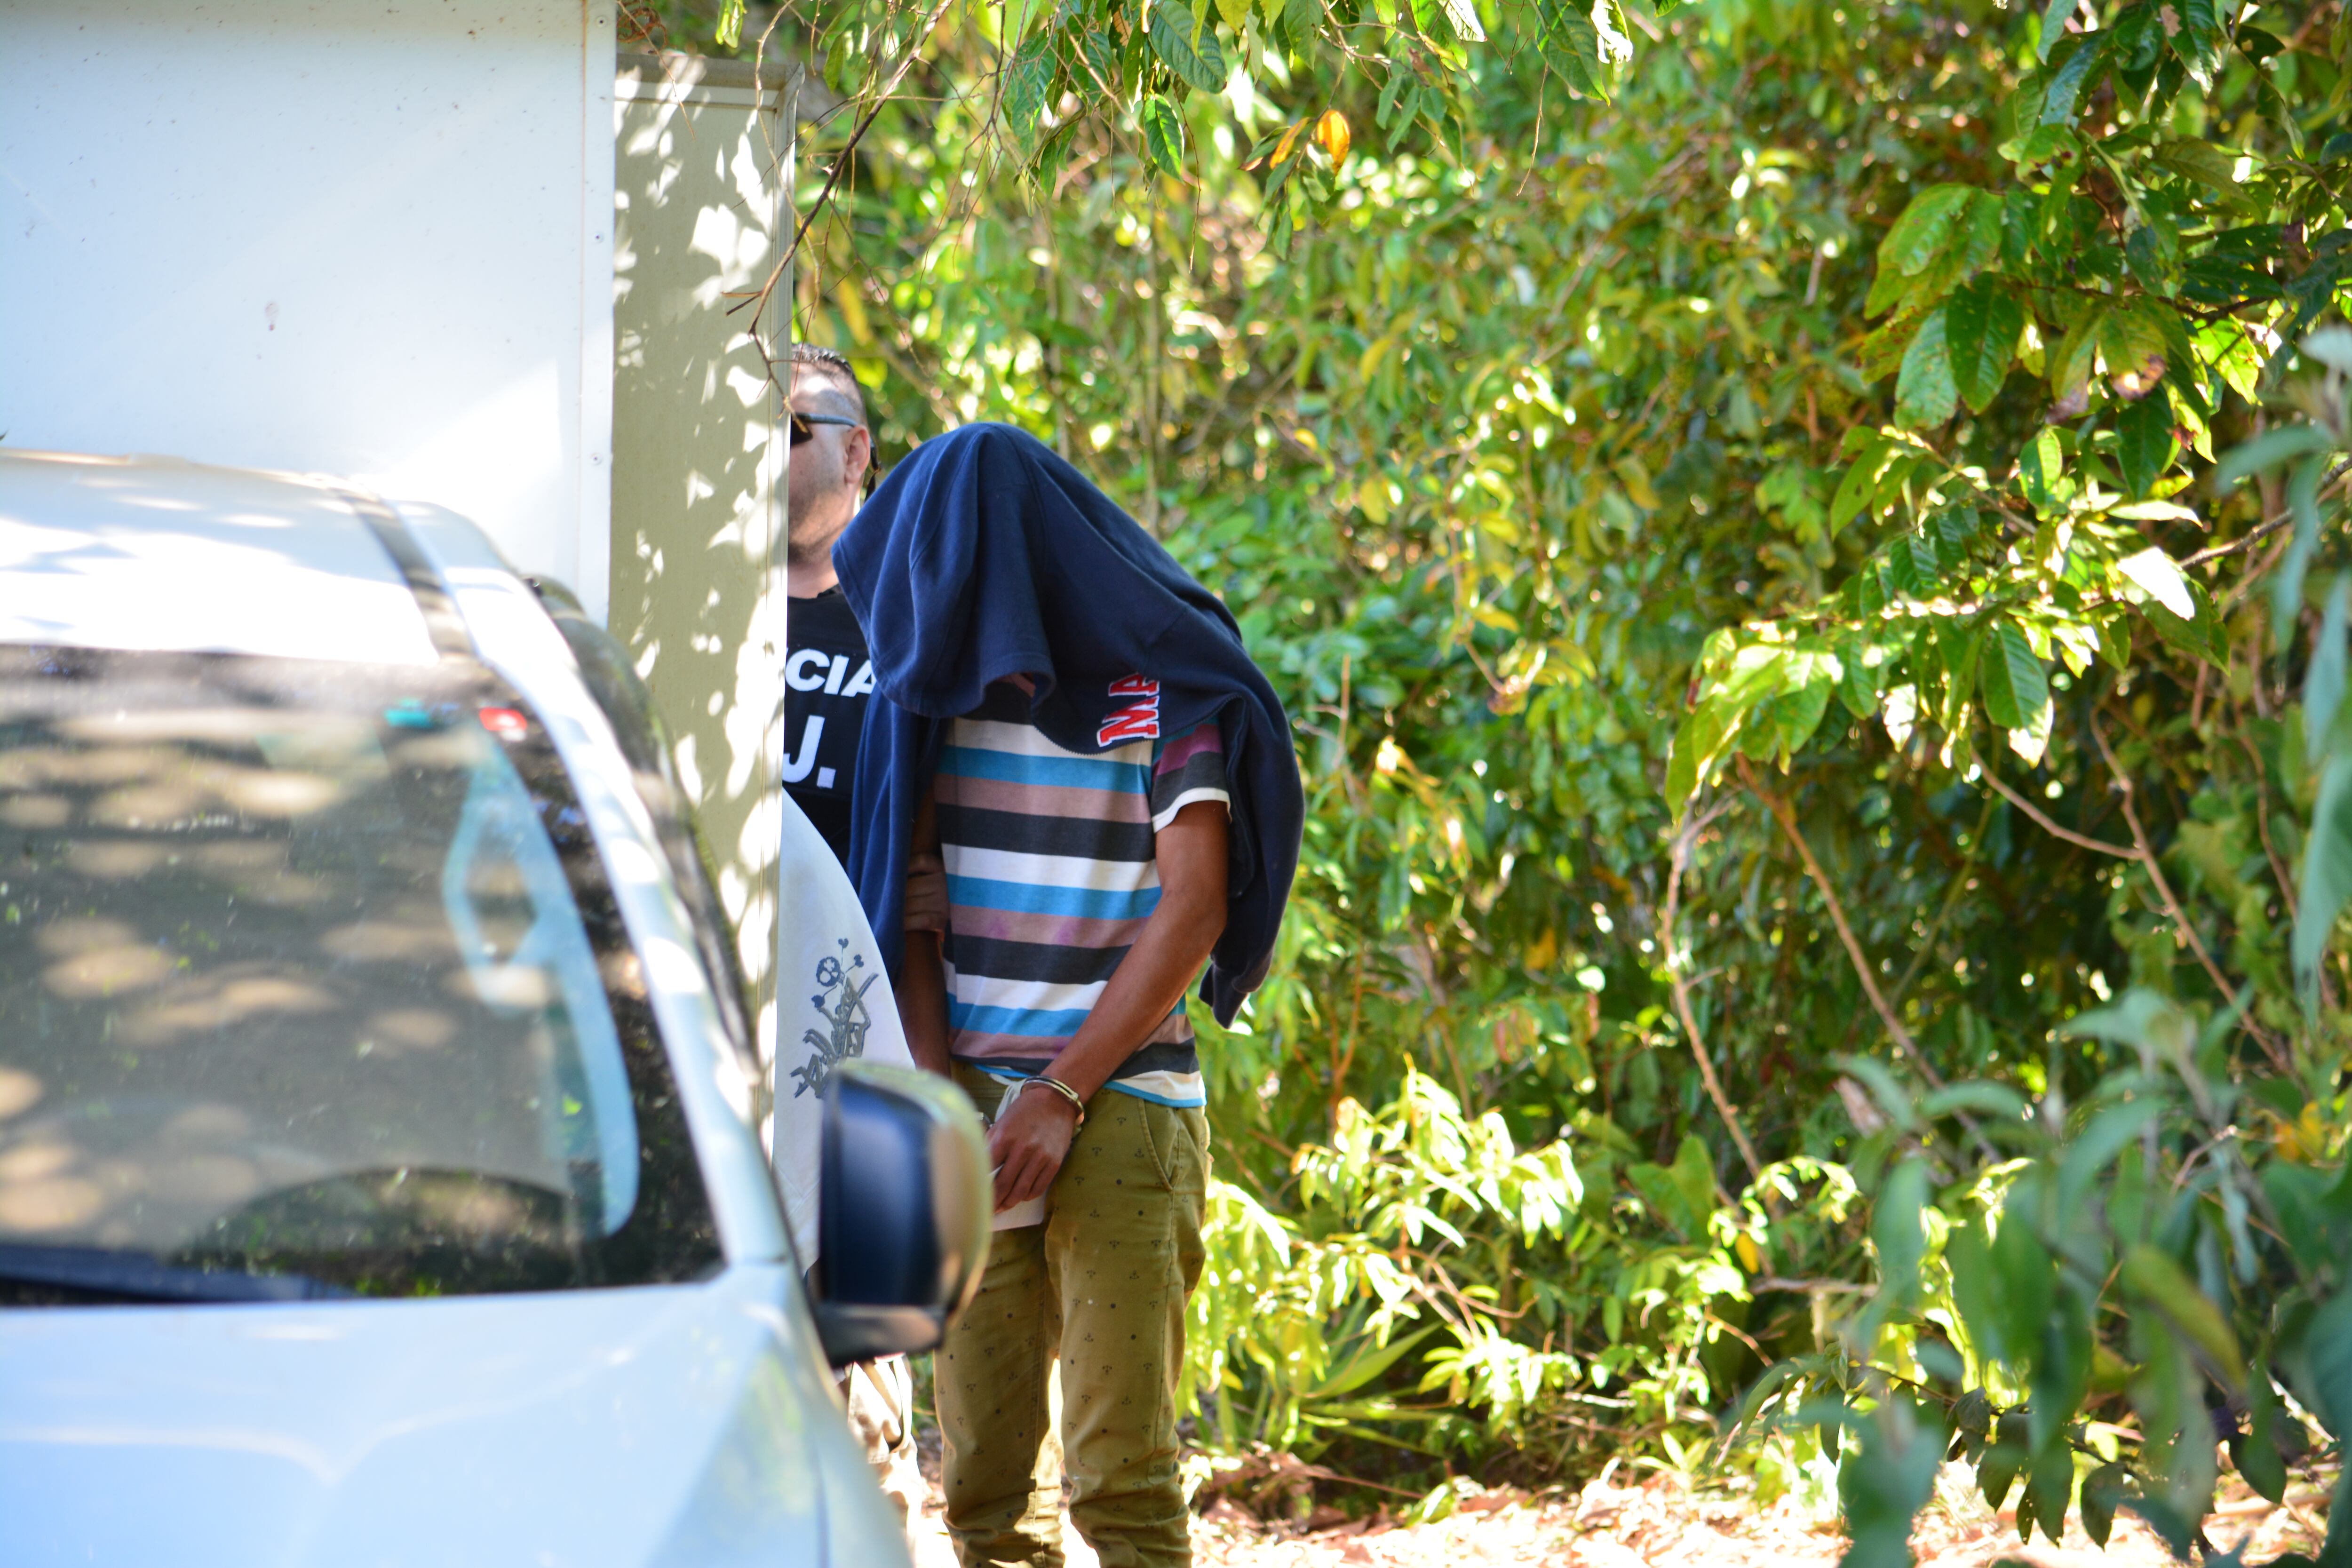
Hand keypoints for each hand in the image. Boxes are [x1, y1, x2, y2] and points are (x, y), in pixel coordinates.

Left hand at [986, 1082, 1079, 1210]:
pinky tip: (1020, 1197)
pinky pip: (1038, 1188)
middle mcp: (1022, 1150)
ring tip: (1001, 1207)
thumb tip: (979, 1167)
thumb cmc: (1024, 1111)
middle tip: (986, 1211)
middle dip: (993, 1201)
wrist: (1055, 1101)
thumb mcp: (1001, 1123)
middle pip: (1003, 1185)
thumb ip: (989, 1145)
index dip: (979, 1186)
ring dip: (1009, 1203)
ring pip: (1021, 1191)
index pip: (987, 1171)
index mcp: (1003, 1138)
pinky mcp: (1054, 1164)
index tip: (974, 1196)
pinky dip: (1027, 1196)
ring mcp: (1040, 1158)